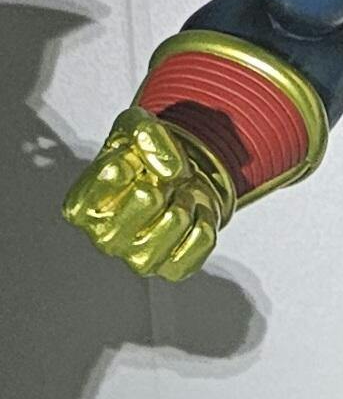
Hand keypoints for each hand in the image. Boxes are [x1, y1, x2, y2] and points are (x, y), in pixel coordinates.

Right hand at [62, 108, 233, 280]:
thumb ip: (145, 133)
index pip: (113, 172)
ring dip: (186, 198)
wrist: (173, 186)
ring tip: (178, 196)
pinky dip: (206, 218)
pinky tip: (192, 213)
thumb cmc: (142, 161)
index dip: (135, 156)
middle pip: (148, 199)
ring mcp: (137, 259)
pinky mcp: (171, 270)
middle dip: (163, 179)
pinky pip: (203, 238)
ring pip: (177, 220)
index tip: (134, 160)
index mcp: (81, 206)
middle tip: (160, 182)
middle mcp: (103, 238)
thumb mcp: (135, 128)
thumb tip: (171, 171)